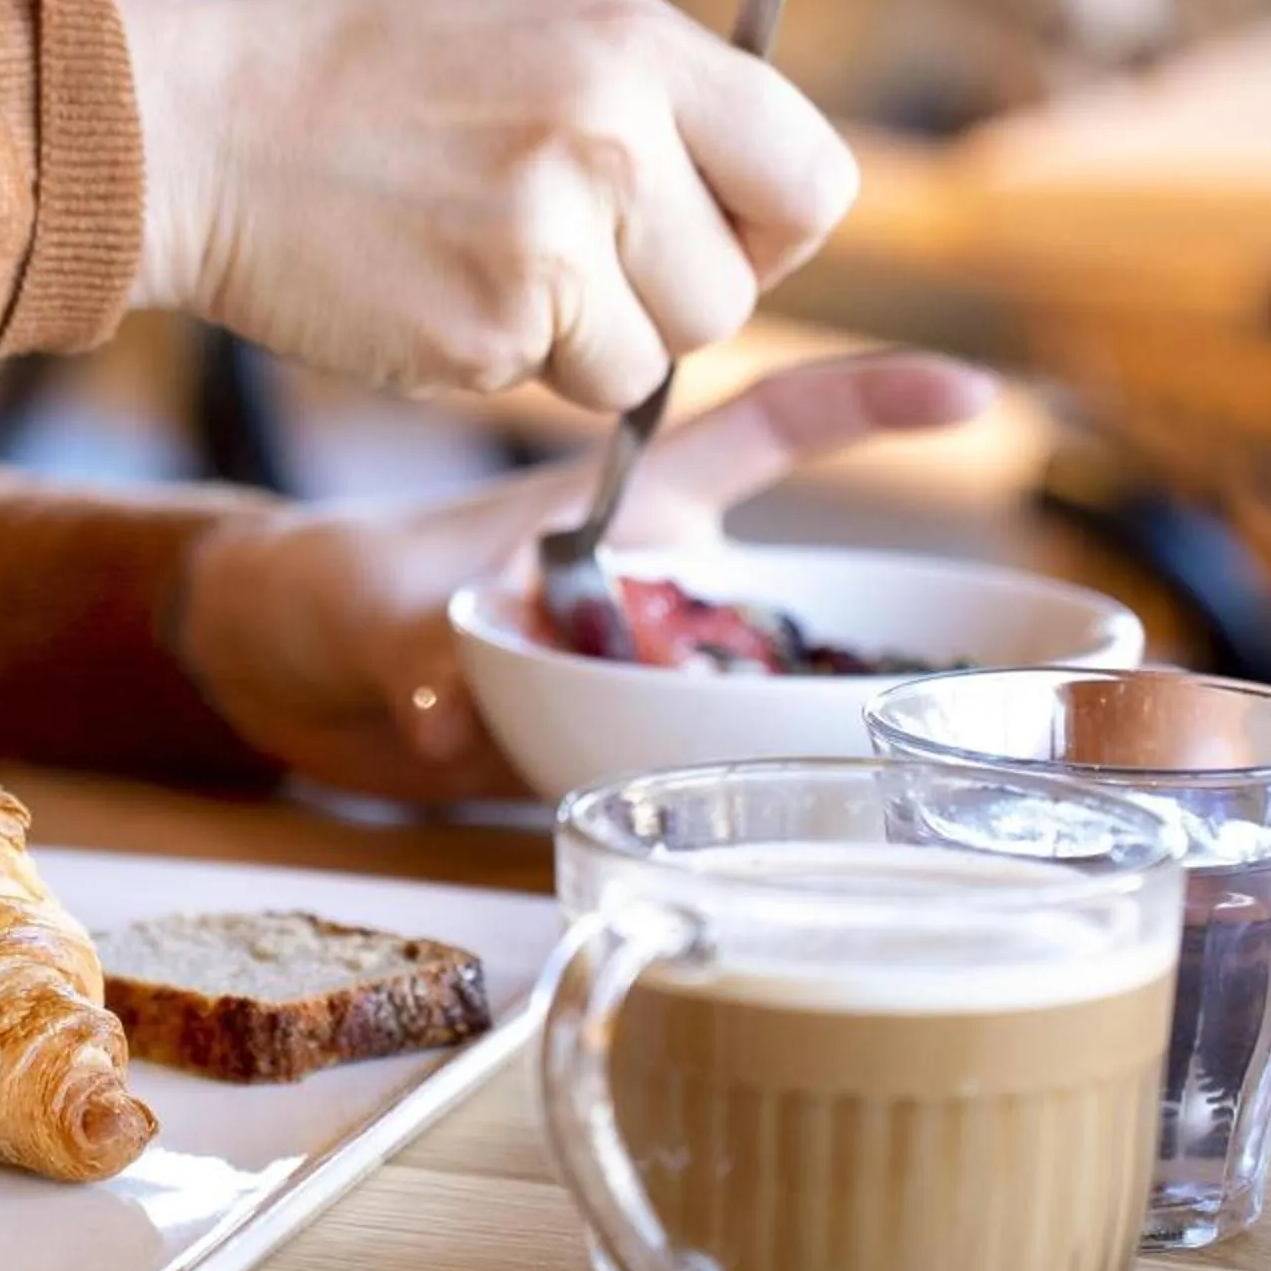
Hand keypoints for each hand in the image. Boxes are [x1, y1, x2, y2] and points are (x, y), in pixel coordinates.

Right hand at [118, 0, 857, 409]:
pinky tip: (431, 283)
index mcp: (638, 51)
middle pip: (730, 298)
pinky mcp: (482, 335)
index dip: (771, 224)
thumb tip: (759, 193)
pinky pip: (545, 385)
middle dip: (666, 299)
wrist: (210, 128)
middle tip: (577, 256)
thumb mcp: (541, 20)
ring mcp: (546, 250)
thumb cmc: (374, 71)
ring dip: (585, 342)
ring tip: (489, 261)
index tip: (713, 229)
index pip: (813, 179)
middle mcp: (611, 148)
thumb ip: (663, 93)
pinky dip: (499, 353)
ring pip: (646, 364)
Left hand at [167, 353, 999, 801]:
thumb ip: (415, 649)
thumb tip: (440, 717)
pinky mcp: (611, 760)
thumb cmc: (330, 585)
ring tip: (902, 815)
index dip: (872, 397)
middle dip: (908, 644)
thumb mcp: (375, 604)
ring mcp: (643, 676)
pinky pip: (699, 787)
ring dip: (825, 752)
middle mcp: (661, 591)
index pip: (774, 426)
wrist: (272, 677)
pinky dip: (725, 827)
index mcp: (633, 506)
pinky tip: (756, 878)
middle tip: (998, 711)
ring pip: (774, 705)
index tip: (976, 392)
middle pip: (817, 603)